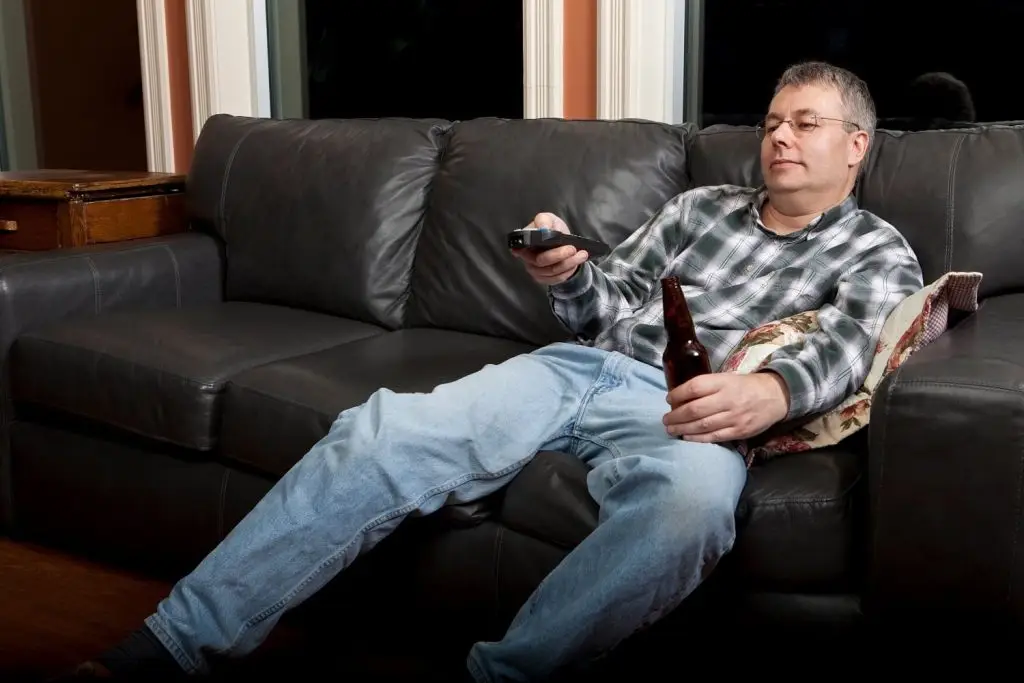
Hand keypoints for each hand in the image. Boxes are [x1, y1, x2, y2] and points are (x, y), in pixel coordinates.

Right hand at [512, 212, 590, 285]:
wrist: (565, 244)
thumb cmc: (553, 230)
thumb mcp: (549, 219)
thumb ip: (543, 220)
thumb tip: (543, 228)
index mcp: (524, 243)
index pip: (519, 249)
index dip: (525, 250)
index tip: (542, 246)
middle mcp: (527, 259)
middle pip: (540, 260)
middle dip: (558, 255)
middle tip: (572, 248)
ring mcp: (535, 271)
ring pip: (551, 271)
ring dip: (568, 263)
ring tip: (581, 255)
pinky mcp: (544, 279)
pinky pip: (556, 279)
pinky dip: (568, 272)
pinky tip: (575, 264)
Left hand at [663, 372, 790, 442]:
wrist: (775, 396)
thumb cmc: (745, 386)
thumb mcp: (726, 378)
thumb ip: (706, 386)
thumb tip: (679, 397)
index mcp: (723, 382)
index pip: (695, 387)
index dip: (678, 394)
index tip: (668, 399)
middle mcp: (728, 399)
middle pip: (695, 409)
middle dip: (676, 416)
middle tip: (665, 419)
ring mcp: (734, 417)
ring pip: (702, 425)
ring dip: (682, 428)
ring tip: (671, 429)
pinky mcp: (739, 431)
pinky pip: (714, 436)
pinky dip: (697, 438)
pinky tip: (686, 437)